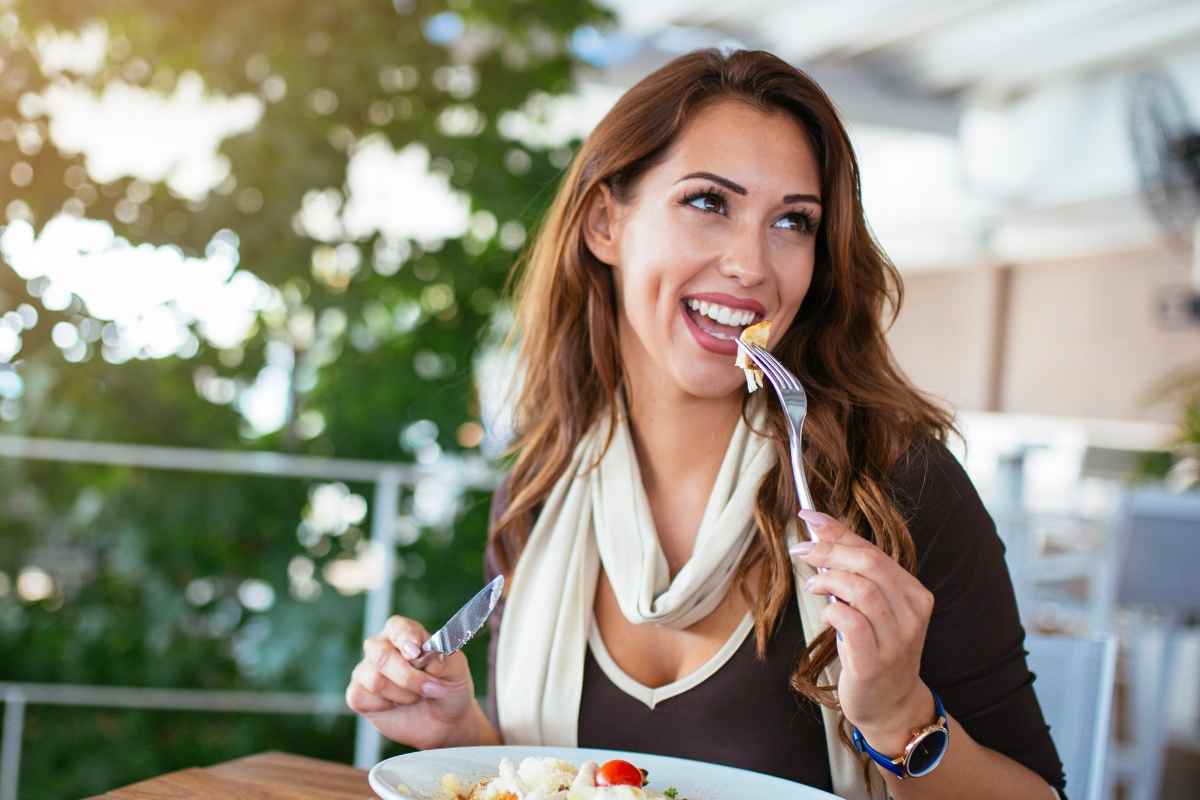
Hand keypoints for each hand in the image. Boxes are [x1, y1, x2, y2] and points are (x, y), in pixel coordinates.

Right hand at [345, 614, 487, 749]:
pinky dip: (384, 706)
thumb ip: (442, 657)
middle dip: (407, 676)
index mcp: (404, 633)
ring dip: (403, 694)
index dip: (405, 638)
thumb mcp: (456, 670)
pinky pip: (360, 697)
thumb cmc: (449, 686)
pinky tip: (396, 705)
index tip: (416, 653)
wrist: (445, 720)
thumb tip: (424, 652)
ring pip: (375, 680)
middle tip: (430, 687)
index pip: (397, 627)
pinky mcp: (358, 694)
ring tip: (416, 697)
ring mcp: (367, 670)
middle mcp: (381, 647)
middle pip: (381, 654)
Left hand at [792, 509, 936, 752]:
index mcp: (915, 594)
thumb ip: (853, 569)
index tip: (808, 517)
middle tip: (802, 552)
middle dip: (829, 551)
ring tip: (814, 585)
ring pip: (861, 589)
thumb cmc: (875, 648)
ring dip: (828, 580)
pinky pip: (852, 622)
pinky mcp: (875, 662)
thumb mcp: (871, 606)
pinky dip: (832, 609)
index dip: (838, 531)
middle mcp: (913, 614)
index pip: (875, 551)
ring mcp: (897, 639)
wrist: (890, 704)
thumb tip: (819, 526)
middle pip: (869, 564)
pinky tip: (827, 612)